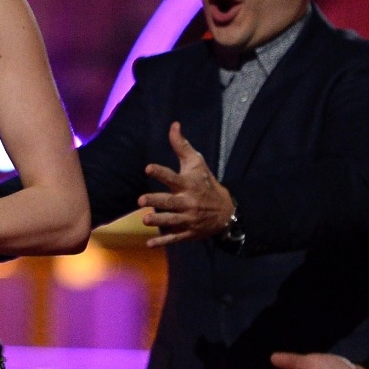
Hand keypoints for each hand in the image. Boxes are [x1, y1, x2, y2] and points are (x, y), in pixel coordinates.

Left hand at [138, 123, 235, 247]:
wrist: (226, 210)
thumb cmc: (206, 182)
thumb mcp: (197, 163)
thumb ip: (182, 146)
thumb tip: (173, 125)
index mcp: (188, 184)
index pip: (173, 177)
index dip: (161, 172)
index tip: (148, 167)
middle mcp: (188, 202)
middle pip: (170, 201)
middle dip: (156, 201)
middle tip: (141, 200)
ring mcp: (188, 218)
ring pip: (171, 220)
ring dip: (158, 221)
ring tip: (145, 220)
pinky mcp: (188, 232)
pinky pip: (175, 237)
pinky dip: (163, 242)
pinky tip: (149, 244)